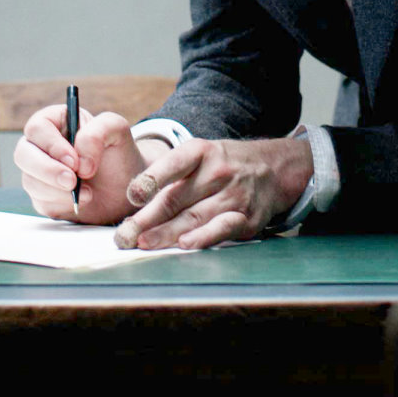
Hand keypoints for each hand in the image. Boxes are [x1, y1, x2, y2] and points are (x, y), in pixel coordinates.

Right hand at [14, 104, 148, 224]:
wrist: (125, 189)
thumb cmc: (118, 154)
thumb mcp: (117, 130)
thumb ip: (97, 133)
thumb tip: (79, 161)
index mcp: (55, 121)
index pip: (37, 128)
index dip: (51, 145)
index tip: (74, 161)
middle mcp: (42, 146)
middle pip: (22, 154)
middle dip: (47, 170)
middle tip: (72, 181)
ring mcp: (39, 172)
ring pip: (30, 181)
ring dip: (57, 191)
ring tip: (88, 193)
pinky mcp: (43, 197)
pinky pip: (40, 203)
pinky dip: (62, 204)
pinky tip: (82, 201)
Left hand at [115, 137, 311, 250]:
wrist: (272, 169)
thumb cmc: (221, 165)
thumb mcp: (198, 156)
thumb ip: (169, 175)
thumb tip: (132, 202)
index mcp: (200, 151)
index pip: (173, 164)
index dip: (151, 179)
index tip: (132, 196)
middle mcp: (218, 171)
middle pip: (176, 198)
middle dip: (147, 219)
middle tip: (124, 236)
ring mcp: (234, 195)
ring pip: (195, 217)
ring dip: (167, 234)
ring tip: (144, 244)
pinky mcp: (247, 218)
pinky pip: (223, 228)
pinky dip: (204, 237)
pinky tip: (186, 245)